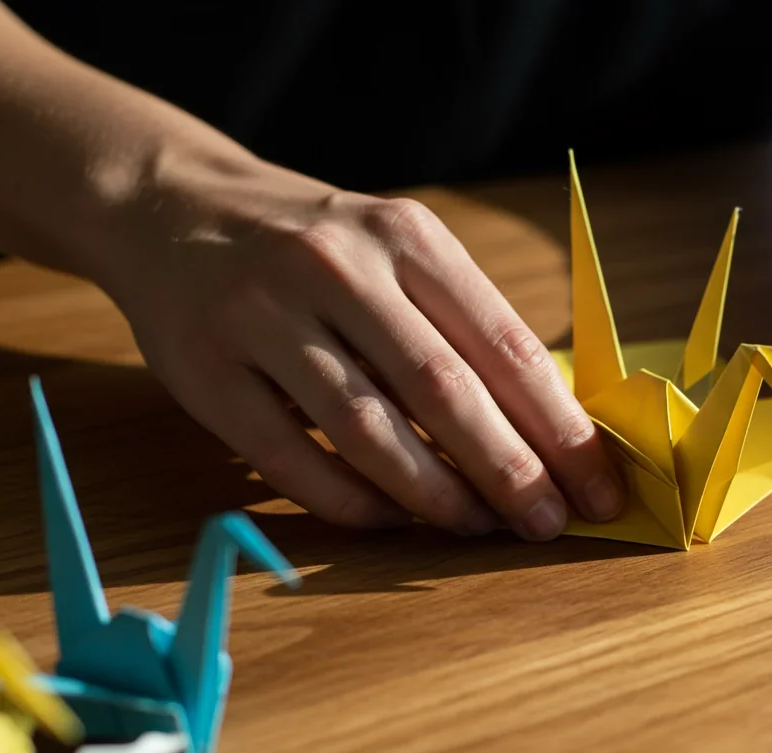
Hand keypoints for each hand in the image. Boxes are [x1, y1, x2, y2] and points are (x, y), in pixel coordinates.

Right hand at [98, 156, 621, 539]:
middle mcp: (337, 269)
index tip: (598, 484)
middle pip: (443, 390)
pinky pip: (290, 458)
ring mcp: (264, 318)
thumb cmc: (317, 245)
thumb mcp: (396, 249)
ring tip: (477, 528)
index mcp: (406, 236)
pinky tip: (391, 519)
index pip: (503, 343)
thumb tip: (551, 427)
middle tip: (549, 523)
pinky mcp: (205, 371)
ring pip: (367, 429)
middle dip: (510, 470)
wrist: (173, 206)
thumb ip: (463, 323)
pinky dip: (350, 500)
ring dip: (435, 493)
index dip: (559, 425)